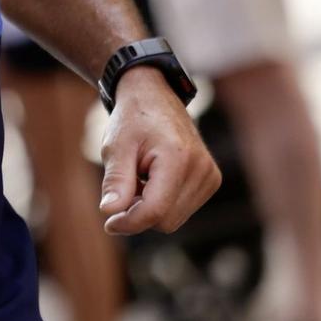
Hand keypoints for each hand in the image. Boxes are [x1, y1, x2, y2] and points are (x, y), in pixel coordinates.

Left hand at [98, 69, 221, 235]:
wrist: (156, 97)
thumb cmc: (132, 120)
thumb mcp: (116, 146)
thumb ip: (115, 180)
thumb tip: (110, 212)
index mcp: (178, 158)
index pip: (155, 211)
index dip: (129, 222)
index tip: (109, 223)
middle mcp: (201, 169)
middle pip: (164, 221)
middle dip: (138, 213)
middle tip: (122, 188)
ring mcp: (210, 176)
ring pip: (172, 220)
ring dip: (149, 208)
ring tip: (139, 178)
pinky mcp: (211, 181)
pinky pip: (181, 210)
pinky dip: (162, 204)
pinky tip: (152, 181)